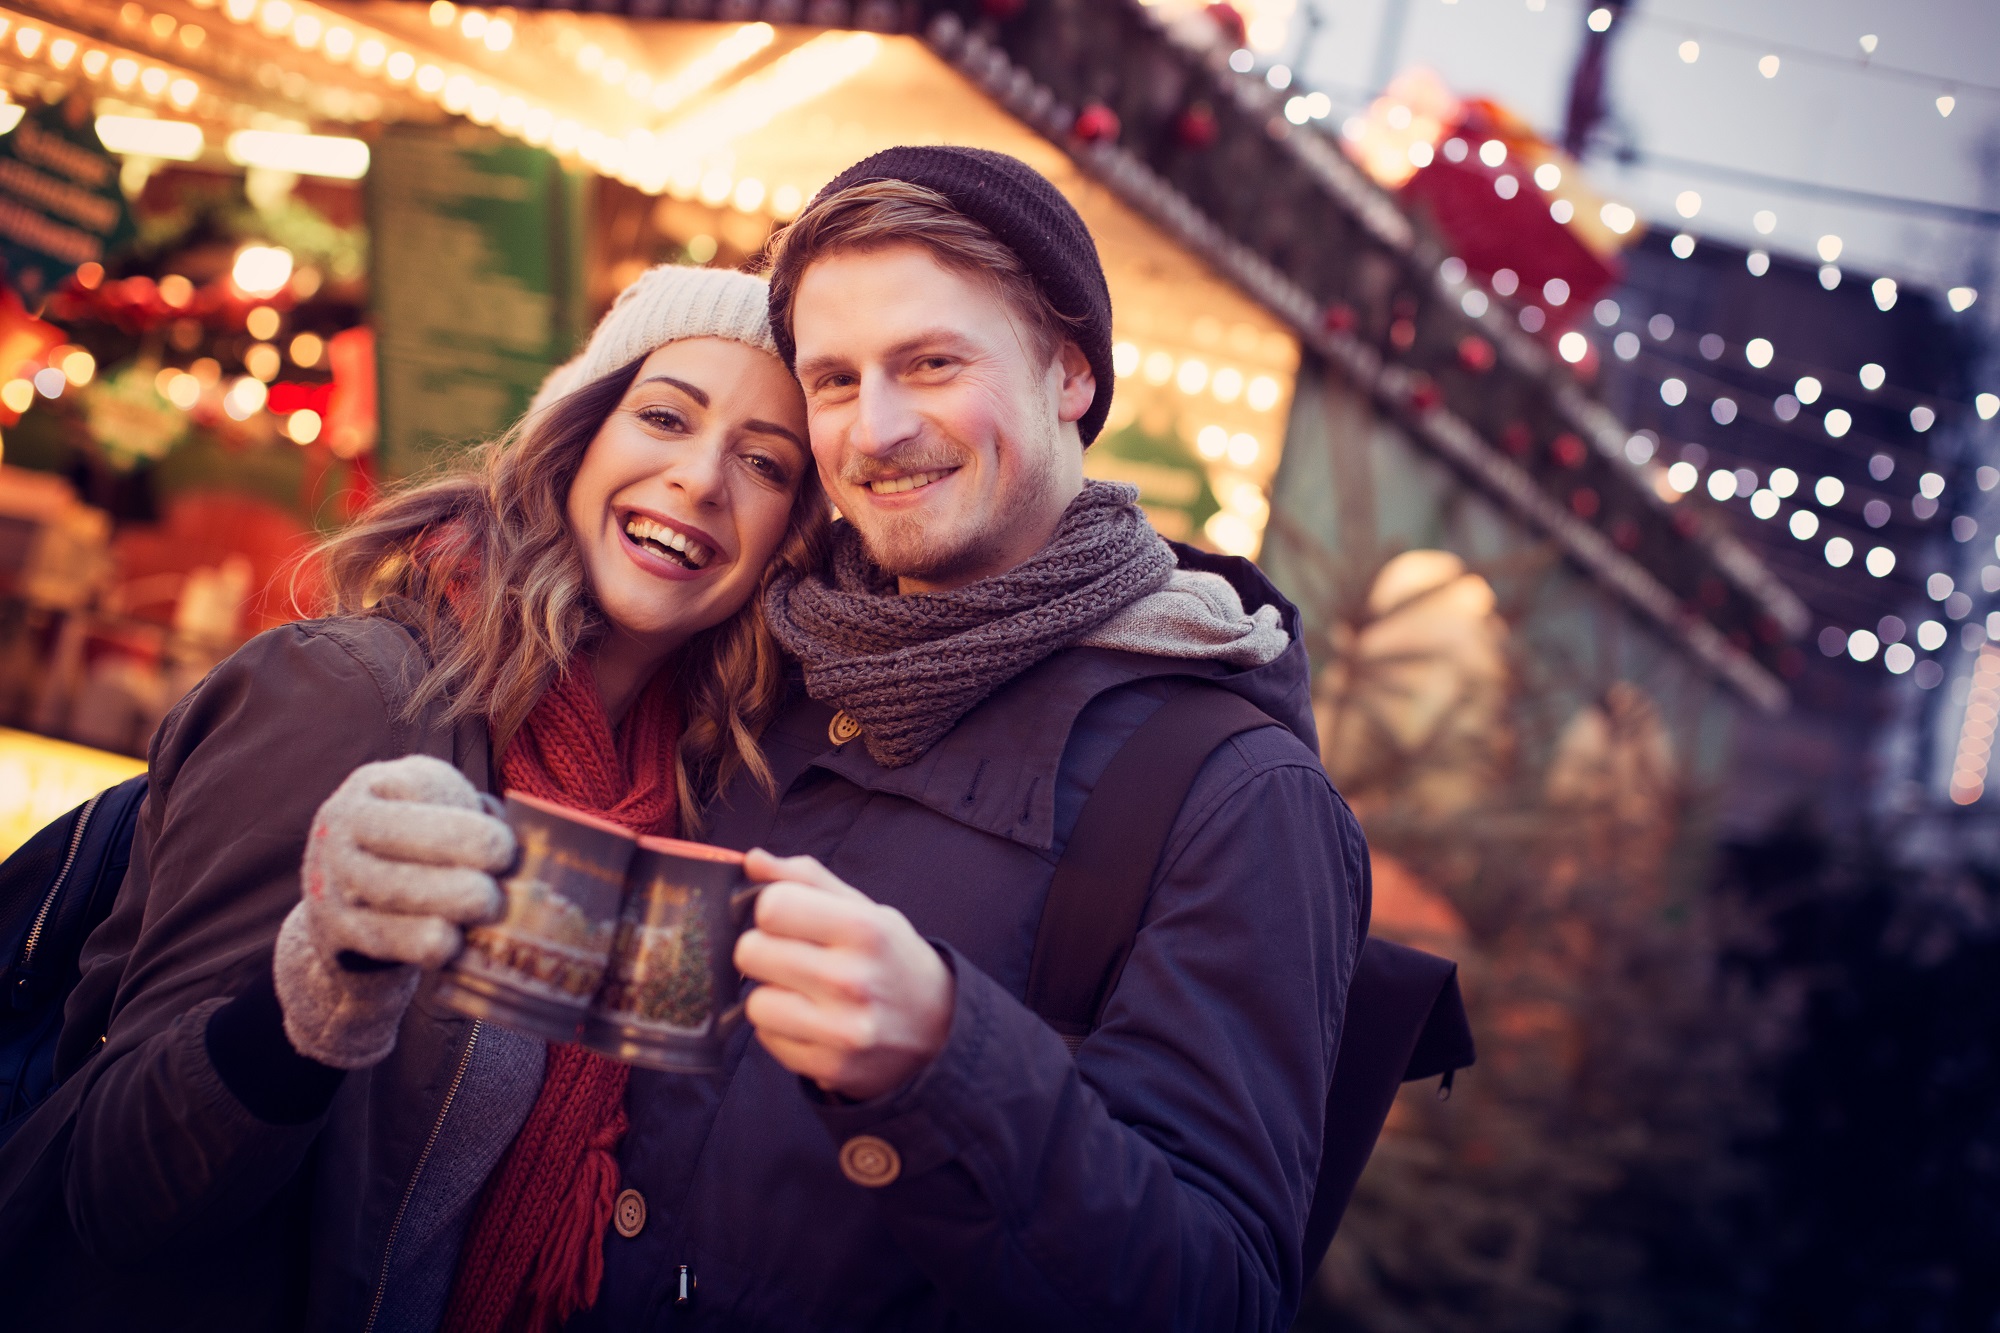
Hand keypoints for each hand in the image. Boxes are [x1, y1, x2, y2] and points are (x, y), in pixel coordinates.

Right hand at [275, 755, 514, 1067]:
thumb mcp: (434, 813)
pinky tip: (453, 945)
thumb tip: (533, 838)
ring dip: (445, 897)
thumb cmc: (413, 851)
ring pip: (388, 886)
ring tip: (488, 906)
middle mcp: (342, 824)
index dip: (463, 813)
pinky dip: (420, 942)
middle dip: (459, 847)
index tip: (505, 844)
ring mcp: (332, 876)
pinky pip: (380, 936)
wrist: (346, 904)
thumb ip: (472, 815)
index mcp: (374, 785)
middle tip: (503, 869)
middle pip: (399, 832)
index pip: (420, 785)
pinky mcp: (335, 928)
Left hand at [734, 850, 954, 1101]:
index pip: (772, 906)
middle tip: (791, 956)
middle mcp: (853, 981)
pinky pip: (766, 1039)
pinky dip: (780, 1028)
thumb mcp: (866, 910)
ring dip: (770, 994)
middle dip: (764, 950)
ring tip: (801, 992)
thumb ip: (807, 879)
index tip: (786, 918)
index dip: (770, 909)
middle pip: (751, 952)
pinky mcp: (829, 1068)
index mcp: (864, 929)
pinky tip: (810, 1021)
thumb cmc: (891, 960)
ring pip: (754, 1003)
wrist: (940, 1030)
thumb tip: (752, 860)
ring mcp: (841, 1031)